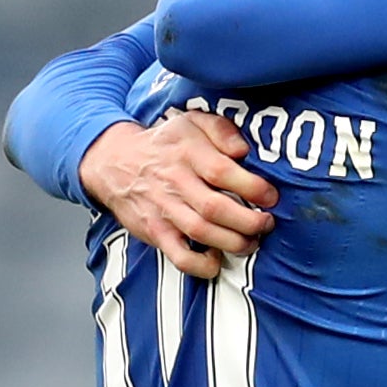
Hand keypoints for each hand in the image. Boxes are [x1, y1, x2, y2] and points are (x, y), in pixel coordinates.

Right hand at [82, 107, 273, 280]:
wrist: (115, 162)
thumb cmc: (165, 144)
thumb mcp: (191, 121)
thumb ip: (221, 130)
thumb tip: (243, 150)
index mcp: (186, 152)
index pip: (222, 172)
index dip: (253, 187)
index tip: (271, 197)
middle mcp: (174, 181)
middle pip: (215, 208)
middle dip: (249, 221)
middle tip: (266, 223)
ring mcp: (163, 209)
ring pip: (202, 233)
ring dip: (233, 243)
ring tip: (251, 242)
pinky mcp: (155, 232)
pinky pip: (179, 256)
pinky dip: (202, 265)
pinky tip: (217, 260)